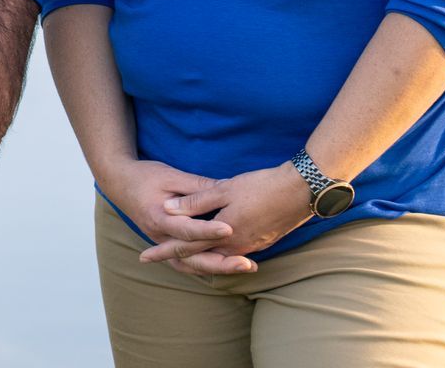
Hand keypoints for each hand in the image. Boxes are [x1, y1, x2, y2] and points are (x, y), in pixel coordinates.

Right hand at [96, 158, 247, 275]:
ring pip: (190, 265)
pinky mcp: (166, 244)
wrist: (119, 183)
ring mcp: (161, 243)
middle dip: (220, 263)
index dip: (208, 230)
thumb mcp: (171, 175)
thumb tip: (226, 189)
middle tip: (247, 264)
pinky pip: (187, 262)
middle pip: (190, 258)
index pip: (186, 229)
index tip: (230, 229)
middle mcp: (159, 236)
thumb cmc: (145, 176)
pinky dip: (206, 266)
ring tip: (245, 267)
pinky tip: (227, 265)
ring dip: (217, 268)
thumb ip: (197, 186)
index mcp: (158, 217)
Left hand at [139, 163, 311, 272]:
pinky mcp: (261, 242)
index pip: (186, 246)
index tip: (143, 257)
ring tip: (175, 255)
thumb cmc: (261, 187)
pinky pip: (230, 253)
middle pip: (198, 256)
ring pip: (215, 256)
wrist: (301, 192)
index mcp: (223, 235)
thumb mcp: (224, 189)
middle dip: (173, 257)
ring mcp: (249, 246)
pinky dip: (214, 253)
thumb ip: (196, 202)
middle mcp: (235, 247)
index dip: (164, 250)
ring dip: (195, 256)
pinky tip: (209, 248)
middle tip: (150, 258)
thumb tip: (169, 209)